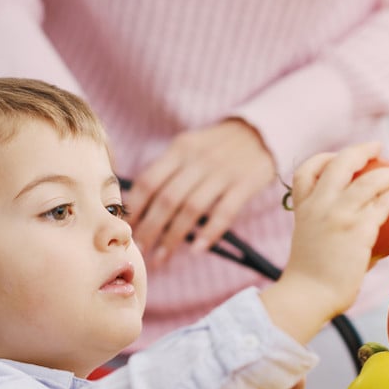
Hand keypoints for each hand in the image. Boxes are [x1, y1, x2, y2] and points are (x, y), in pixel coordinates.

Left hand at [127, 118, 276, 265]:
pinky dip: (209, 232)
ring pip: (191, 209)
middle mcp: (198, 160)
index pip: (149, 180)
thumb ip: (168, 170)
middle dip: (149, 228)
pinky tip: (197, 249)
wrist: (262, 132)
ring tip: (161, 257)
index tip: (126, 228)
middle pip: (166, 199)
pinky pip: (223, 212)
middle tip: (139, 249)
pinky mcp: (244, 184)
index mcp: (180, 149)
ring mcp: (222, 172)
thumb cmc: (219, 146)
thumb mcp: (190, 147)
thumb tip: (140, 204)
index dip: (135, 208)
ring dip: (173, 237)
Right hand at [280, 142, 388, 320]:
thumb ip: (336, 235)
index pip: (306, 171)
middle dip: (362, 150)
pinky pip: (387, 203)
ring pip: (372, 179)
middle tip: (379, 150)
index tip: (339, 159)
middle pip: (341, 162)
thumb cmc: (311, 283)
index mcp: (302, 208)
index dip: (324, 159)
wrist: (308, 297)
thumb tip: (369, 242)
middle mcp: (319, 204)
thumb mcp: (314, 247)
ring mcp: (339, 213)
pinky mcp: (359, 227)